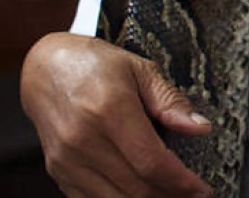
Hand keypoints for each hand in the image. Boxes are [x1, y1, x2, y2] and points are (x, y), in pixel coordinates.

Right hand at [20, 32, 213, 196]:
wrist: (46, 68)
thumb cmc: (97, 64)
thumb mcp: (141, 70)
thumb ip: (170, 102)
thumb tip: (201, 128)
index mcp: (110, 110)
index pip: (151, 161)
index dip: (181, 181)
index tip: (202, 188)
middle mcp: (84, 139)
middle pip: (136, 186)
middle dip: (170, 195)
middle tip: (193, 194)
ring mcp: (66, 159)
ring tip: (172, 195)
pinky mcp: (57, 171)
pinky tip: (143, 193)